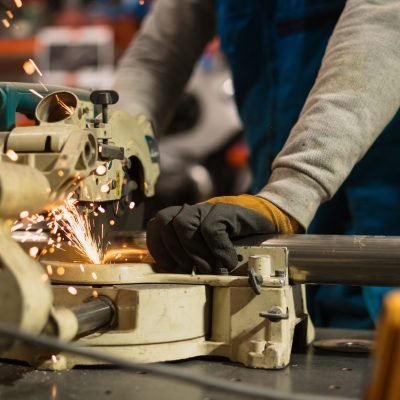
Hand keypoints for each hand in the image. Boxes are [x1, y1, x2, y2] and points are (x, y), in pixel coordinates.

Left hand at [146, 194, 301, 273]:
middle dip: (175, 251)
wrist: (267, 222)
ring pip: (183, 224)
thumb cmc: (236, 243)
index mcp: (184, 219)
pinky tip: (228, 261)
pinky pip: (211, 229)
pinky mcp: (226, 210)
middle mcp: (193, 211)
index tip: (172, 267)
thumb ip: (191, 255)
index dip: (159, 247)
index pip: (156, 225)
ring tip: (210, 267)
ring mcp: (209, 209)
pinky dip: (217, 249)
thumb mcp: (209, 251)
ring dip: (194, 252)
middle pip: (165, 222)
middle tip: (192, 270)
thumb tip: (175, 275)